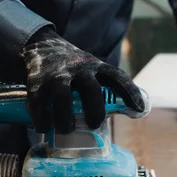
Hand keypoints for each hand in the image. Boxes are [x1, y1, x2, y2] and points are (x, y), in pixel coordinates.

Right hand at [21, 28, 143, 132]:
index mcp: (96, 67)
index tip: (139, 108)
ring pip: (62, 96)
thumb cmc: (75, 68)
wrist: (42, 46)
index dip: (130, 92)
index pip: (117, 77)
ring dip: (65, 118)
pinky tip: (44, 128)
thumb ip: (109, 89)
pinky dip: (42, 118)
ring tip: (67, 130)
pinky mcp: (37, 81)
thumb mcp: (93, 71)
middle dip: (95, 109)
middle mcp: (78, 69)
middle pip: (90, 89)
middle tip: (95, 125)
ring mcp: (57, 75)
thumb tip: (135, 113)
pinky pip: (38, 101)